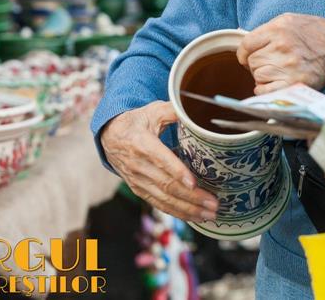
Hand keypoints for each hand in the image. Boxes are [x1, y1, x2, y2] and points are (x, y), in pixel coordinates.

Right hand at [100, 101, 219, 221]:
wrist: (110, 136)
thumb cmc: (138, 121)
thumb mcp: (153, 110)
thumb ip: (175, 110)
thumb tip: (197, 108)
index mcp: (142, 143)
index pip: (160, 159)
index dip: (177, 172)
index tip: (194, 182)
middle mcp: (138, 165)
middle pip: (166, 185)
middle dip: (192, 197)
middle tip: (214, 204)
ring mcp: (138, 180)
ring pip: (164, 199)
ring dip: (188, 209)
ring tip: (210, 214)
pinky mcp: (139, 190)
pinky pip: (159, 204)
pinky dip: (177, 212)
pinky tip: (195, 217)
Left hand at [237, 13, 324, 94]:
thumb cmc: (315, 34)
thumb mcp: (290, 21)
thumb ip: (267, 31)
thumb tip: (245, 47)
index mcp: (278, 29)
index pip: (246, 44)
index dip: (245, 52)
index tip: (248, 56)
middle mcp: (282, 46)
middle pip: (252, 62)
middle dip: (260, 63)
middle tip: (275, 62)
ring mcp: (288, 66)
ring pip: (258, 76)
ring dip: (265, 76)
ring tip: (282, 71)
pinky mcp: (293, 83)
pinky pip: (264, 91)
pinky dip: (267, 89)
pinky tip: (279, 83)